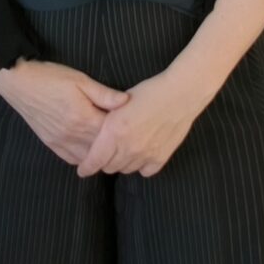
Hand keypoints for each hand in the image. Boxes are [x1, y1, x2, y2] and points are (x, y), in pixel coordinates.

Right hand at [0, 61, 129, 167]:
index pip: (112, 133)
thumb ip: (103, 94)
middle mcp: (73, 135)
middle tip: (126, 140)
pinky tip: (89, 152)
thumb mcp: (80, 80)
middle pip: (102, 149)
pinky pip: (71, 159)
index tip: (132, 127)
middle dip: (115, 146)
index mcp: (84, 118)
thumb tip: (127, 101)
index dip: (124, 131)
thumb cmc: (50, 77)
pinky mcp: (51, 143)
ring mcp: (61, 141)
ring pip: (88, 158)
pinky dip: (83, 158)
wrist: (18, 82)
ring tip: (110, 148)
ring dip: (99, 155)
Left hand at [74, 64, 214, 178]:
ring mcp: (145, 155)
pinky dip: (141, 165)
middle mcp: (128, 147)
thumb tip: (96, 136)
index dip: (86, 167)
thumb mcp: (120, 102)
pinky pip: (145, 171)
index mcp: (114, 131)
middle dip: (104, 162)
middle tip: (106, 153)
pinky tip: (142, 153)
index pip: (94, 160)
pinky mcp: (161, 158)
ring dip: (122, 163)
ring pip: (126, 170)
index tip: (82, 170)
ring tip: (125, 149)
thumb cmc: (149, 92)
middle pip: (109, 167)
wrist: (180, 94)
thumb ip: (106, 122)